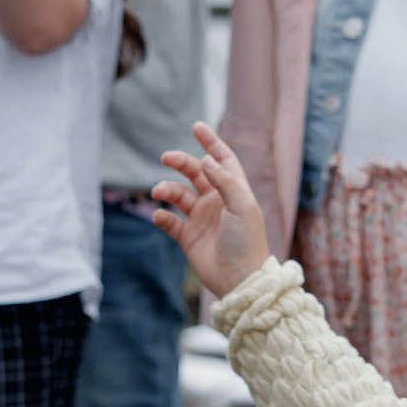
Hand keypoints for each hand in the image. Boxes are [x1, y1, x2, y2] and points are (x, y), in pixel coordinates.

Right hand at [153, 124, 269, 300]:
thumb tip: (205, 160)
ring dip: (167, 189)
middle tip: (166, 157)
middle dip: (180, 162)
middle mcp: (216, 201)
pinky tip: (160, 215)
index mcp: (233, 191)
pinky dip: (162, 216)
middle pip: (195, 173)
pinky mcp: (188, 237)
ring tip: (159, 192)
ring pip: (178, 195)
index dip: (211, 142)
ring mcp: (201, 219)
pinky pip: (170, 221)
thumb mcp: (242, 206)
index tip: (197, 127)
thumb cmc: (247, 241)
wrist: (240, 279)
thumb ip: (224, 181)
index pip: (222, 160)